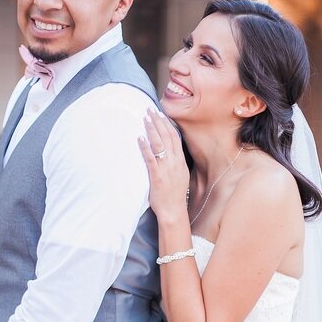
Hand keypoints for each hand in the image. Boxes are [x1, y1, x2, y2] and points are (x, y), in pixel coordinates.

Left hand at [139, 108, 189, 222]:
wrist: (174, 211)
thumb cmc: (174, 196)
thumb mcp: (180, 176)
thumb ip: (175, 164)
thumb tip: (169, 153)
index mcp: (181, 162)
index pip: (175, 138)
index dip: (167, 125)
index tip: (161, 114)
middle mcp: (175, 162)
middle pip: (167, 137)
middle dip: (158, 122)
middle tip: (150, 110)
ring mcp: (166, 169)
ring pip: (159, 144)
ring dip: (151, 129)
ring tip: (145, 118)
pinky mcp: (157, 176)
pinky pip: (151, 158)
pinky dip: (145, 147)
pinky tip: (140, 138)